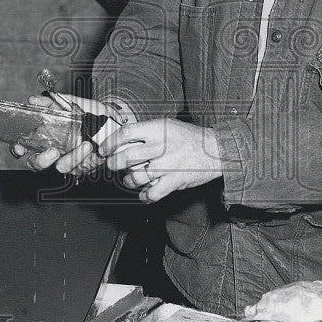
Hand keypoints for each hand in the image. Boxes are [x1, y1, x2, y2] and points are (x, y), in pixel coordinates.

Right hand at [10, 94, 115, 176]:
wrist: (114, 119)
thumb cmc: (90, 111)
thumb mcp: (72, 102)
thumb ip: (52, 102)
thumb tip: (34, 100)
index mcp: (45, 136)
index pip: (23, 146)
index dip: (18, 149)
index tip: (20, 147)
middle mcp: (53, 151)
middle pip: (37, 164)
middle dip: (42, 161)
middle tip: (52, 151)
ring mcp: (68, 160)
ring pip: (63, 168)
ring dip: (73, 158)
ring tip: (85, 144)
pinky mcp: (84, 166)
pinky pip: (83, 168)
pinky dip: (89, 159)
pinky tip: (94, 149)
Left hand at [98, 118, 223, 202]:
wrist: (217, 150)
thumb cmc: (189, 137)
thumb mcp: (167, 125)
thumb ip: (146, 132)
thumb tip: (121, 140)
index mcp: (157, 129)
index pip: (125, 133)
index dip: (110, 143)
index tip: (104, 150)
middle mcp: (161, 146)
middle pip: (126, 157)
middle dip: (114, 164)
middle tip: (113, 165)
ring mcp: (168, 165)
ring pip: (136, 177)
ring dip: (129, 180)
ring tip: (131, 179)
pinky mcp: (175, 181)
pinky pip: (152, 194)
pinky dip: (144, 196)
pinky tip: (144, 193)